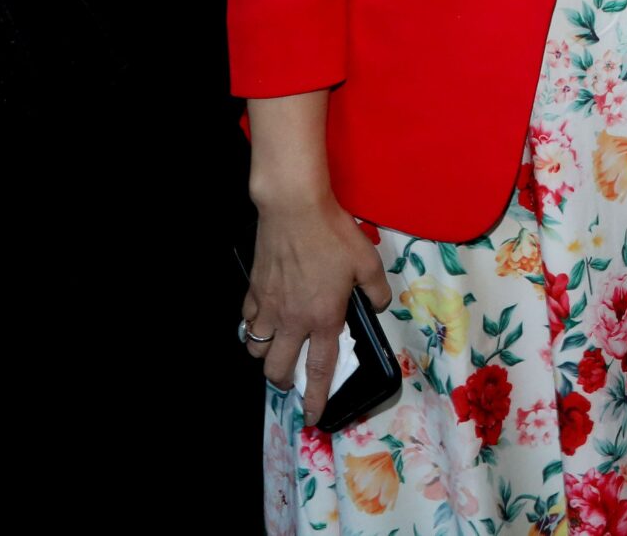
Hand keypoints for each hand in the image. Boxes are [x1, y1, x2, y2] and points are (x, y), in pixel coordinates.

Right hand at [242, 189, 390, 419]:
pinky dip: (253, 328)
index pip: (320, 369)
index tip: (312, 416)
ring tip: (277, 351)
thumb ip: (377, 289)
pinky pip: (248, 321)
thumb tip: (379, 305)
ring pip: (257, 349)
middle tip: (291, 381)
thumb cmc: (334, 235)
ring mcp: (269, 307)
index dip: (317, 396)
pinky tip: (263, 320)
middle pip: (278, 369)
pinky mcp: (254, 291)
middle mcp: (293, 320)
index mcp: (324, 318)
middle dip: (284, 383)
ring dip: (266, 356)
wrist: (295, 210)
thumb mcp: (368, 262)